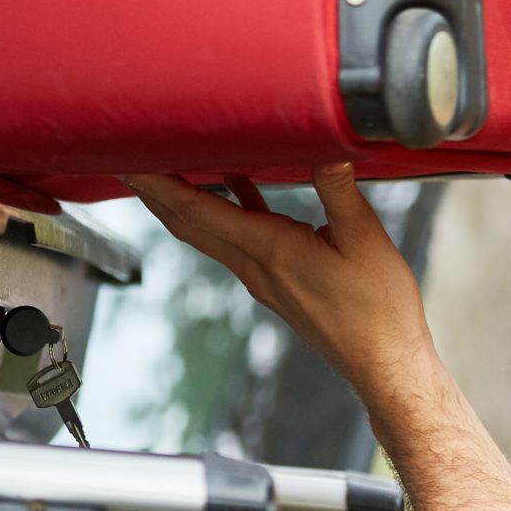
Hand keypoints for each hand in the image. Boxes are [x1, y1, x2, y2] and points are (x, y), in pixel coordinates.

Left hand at [125, 165, 434, 403]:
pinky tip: (233, 185)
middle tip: (127, 156)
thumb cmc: (378, 310)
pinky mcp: (278, 283)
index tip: (130, 160)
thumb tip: (325, 146)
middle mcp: (256, 266)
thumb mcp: (365, 239)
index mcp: (270, 250)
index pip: (198, 211)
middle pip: (188, 223)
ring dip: (180, 202)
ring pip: (207, 233)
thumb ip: (339, 189)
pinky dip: (224, 210)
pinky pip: (237, 240)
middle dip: (155, 190)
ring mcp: (263, 278)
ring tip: (164, 169)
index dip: (160, 183)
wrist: (384, 364)